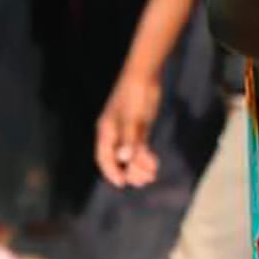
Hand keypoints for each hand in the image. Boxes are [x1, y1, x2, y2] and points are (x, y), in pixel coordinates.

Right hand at [97, 71, 161, 186]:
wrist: (145, 74)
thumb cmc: (136, 95)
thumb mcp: (134, 119)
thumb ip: (130, 140)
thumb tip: (124, 158)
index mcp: (107, 131)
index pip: (104, 158)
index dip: (111, 172)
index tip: (123, 183)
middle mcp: (114, 133)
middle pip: (118, 160)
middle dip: (130, 171)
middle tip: (146, 179)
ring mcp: (126, 130)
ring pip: (129, 155)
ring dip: (139, 166)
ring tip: (153, 173)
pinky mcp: (138, 127)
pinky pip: (138, 147)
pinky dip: (145, 156)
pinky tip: (154, 162)